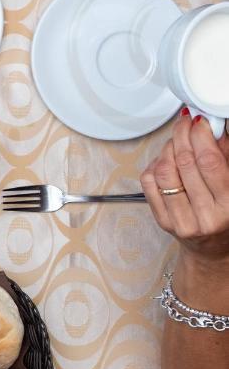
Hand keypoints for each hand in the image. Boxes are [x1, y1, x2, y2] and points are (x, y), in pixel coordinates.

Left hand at [141, 114, 228, 262]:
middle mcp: (206, 216)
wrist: (212, 247)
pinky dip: (155, 164)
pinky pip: (149, 182)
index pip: (209, 162)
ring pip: (163, 170)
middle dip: (182, 136)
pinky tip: (166, 161)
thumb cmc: (226, 215)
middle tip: (184, 123)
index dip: (201, 136)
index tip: (199, 121)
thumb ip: (226, 157)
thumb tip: (213, 128)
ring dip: (168, 148)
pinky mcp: (162, 220)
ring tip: (177, 142)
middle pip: (184, 163)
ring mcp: (181, 220)